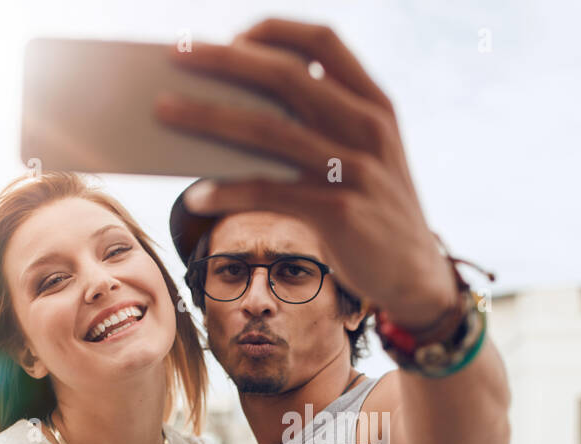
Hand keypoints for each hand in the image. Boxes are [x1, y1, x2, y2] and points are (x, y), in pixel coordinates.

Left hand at [156, 18, 457, 328]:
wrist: (416, 275)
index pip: (323, 42)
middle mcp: (369, 128)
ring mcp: (356, 170)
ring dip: (208, 116)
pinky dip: (227, 190)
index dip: (274, 30)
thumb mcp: (363, 155)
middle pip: (286, 76)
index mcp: (376, 104)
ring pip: (268, 130)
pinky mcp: (340, 213)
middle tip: (178, 54)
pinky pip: (269, 192)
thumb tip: (234, 105)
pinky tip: (197, 195)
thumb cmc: (374, 210)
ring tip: (164, 110)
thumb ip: (320, 124)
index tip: (233, 34)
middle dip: (226, 60)